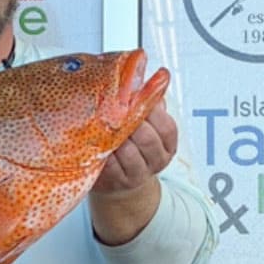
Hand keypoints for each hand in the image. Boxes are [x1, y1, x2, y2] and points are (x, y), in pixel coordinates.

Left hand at [89, 101, 176, 244]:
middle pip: (148, 139)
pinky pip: (111, 166)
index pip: (167, 127)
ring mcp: (138, 174)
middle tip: (116, 110)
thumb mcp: (144, 127)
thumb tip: (141, 80)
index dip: (152, 112)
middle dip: (131, 123)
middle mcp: (156, 161)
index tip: (135, 98)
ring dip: (116, 138)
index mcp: (167, 145)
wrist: (120, 183)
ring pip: (129, 153)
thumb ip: (146, 106)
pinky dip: (104, 153)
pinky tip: (97, 143)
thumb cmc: (130, 146)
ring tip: (105, 125)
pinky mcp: (118, 183)